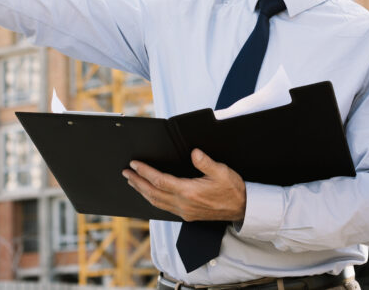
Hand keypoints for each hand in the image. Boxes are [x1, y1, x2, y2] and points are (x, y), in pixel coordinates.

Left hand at [123, 149, 246, 221]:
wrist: (242, 208)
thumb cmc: (233, 189)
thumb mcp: (221, 171)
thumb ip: (205, 162)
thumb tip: (193, 152)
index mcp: (189, 192)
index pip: (159, 181)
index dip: (144, 172)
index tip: (134, 164)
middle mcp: (183, 204)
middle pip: (153, 193)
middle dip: (137, 182)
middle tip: (126, 173)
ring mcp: (184, 212)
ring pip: (156, 202)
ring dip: (142, 191)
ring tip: (133, 182)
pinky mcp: (187, 216)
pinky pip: (164, 208)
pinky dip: (153, 199)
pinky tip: (150, 194)